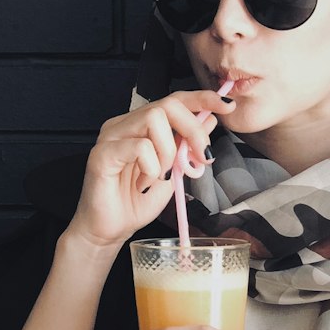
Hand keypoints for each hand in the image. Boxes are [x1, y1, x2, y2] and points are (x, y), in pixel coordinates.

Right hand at [66, 91, 233, 252]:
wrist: (111, 229)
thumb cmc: (137, 201)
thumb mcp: (173, 171)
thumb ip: (187, 146)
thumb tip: (210, 121)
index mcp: (141, 125)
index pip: (174, 100)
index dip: (202, 99)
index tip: (227, 106)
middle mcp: (124, 124)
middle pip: (167, 104)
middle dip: (192, 129)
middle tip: (200, 157)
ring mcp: (111, 136)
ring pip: (153, 120)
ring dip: (168, 151)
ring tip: (161, 175)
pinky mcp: (102, 153)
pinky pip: (139, 146)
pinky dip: (151, 167)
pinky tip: (144, 183)